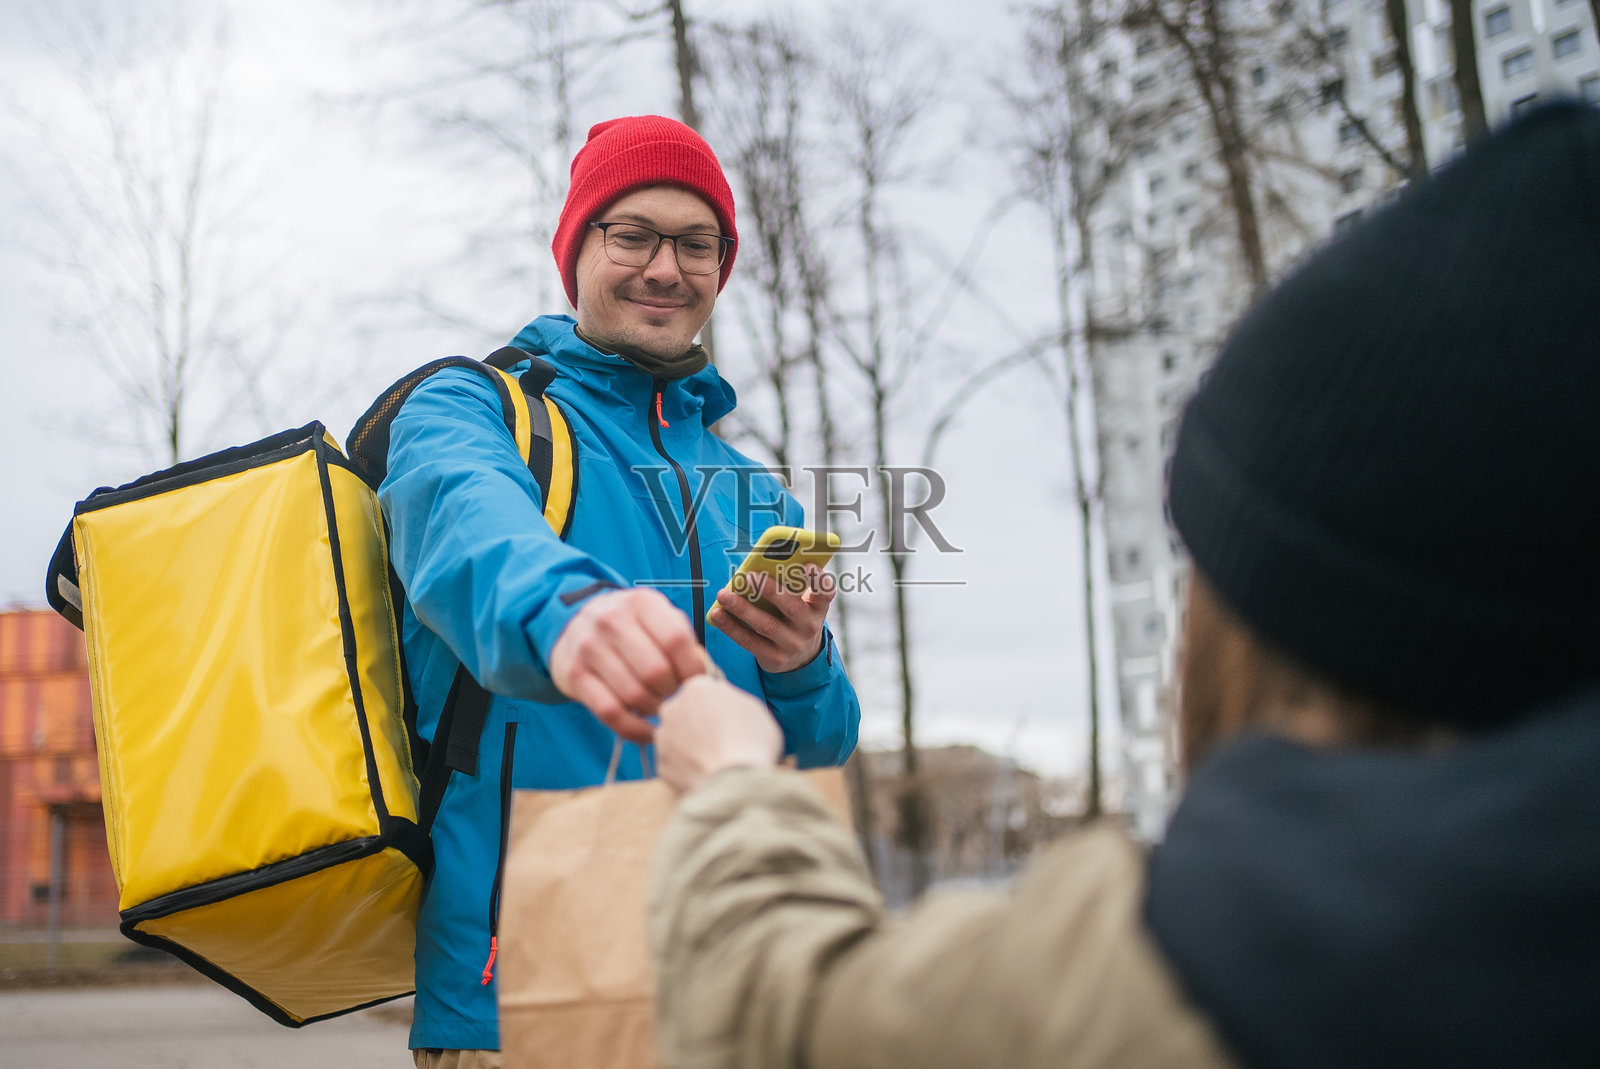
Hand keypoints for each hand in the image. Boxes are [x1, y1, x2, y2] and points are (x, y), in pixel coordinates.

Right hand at [548, 588, 706, 743]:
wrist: (573, 625)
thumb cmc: (629, 627)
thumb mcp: (655, 618)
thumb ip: (682, 641)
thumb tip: (705, 679)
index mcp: (641, 603)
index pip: (676, 639)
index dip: (693, 668)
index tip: (698, 684)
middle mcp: (611, 621)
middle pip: (656, 671)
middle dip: (673, 693)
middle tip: (679, 700)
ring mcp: (589, 647)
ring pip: (634, 694)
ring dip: (655, 711)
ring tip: (663, 712)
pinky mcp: (574, 675)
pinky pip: (610, 712)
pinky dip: (634, 729)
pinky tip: (647, 731)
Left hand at [656, 676, 783, 794]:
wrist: (734, 783)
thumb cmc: (750, 743)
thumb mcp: (754, 708)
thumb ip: (732, 699)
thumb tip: (725, 701)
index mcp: (696, 688)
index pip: (703, 689)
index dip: (717, 704)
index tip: (727, 717)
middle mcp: (672, 708)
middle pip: (685, 711)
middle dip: (698, 722)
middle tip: (721, 740)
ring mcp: (663, 738)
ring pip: (676, 737)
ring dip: (689, 745)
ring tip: (714, 760)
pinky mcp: (661, 765)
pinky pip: (674, 763)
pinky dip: (686, 768)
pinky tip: (705, 774)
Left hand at [708, 563, 833, 673]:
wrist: (798, 659)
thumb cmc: (793, 618)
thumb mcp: (800, 604)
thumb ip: (787, 587)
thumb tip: (755, 569)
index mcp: (818, 607)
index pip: (825, 592)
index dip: (818, 578)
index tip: (807, 565)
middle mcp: (809, 627)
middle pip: (791, 607)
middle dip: (770, 590)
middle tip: (749, 576)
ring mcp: (792, 644)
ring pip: (766, 625)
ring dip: (742, 608)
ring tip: (724, 595)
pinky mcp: (774, 658)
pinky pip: (749, 641)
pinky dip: (731, 627)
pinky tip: (718, 615)